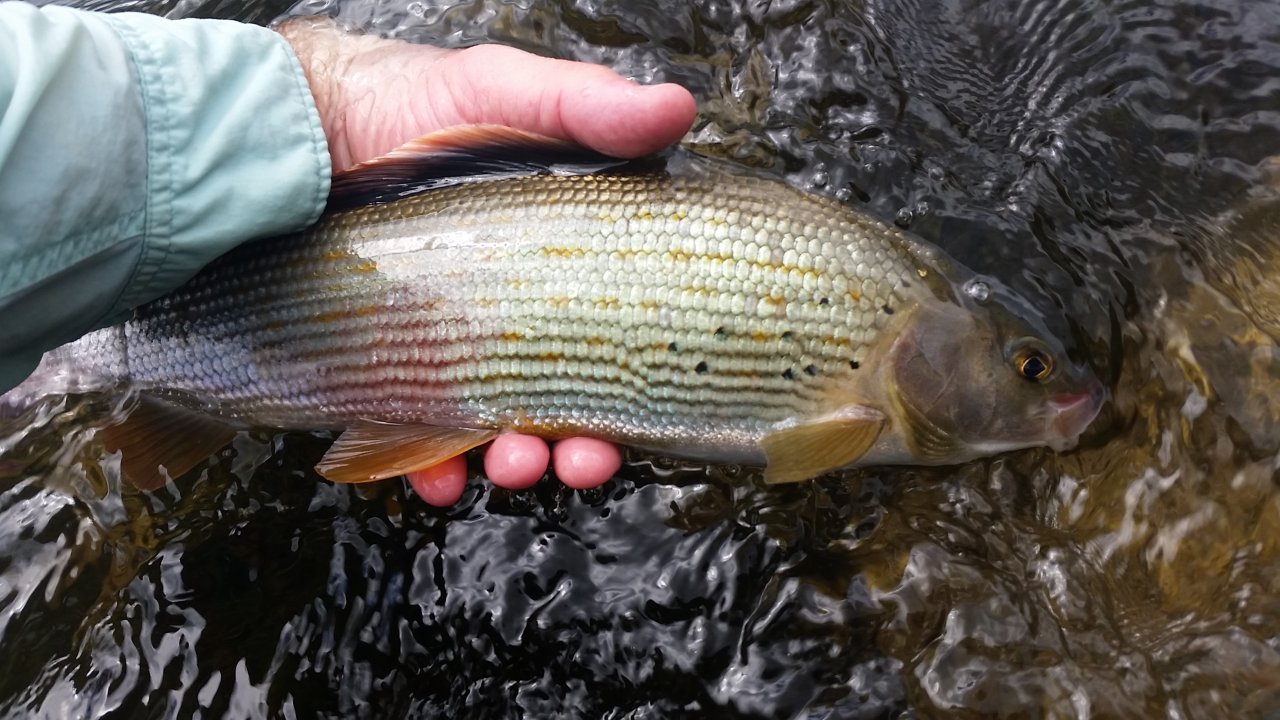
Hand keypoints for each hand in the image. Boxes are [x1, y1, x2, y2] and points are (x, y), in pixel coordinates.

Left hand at [277, 18, 690, 503]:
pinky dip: (432, 464)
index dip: (632, 384)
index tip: (638, 412)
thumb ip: (584, 105)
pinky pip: (416, 435)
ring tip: (513, 463)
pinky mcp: (389, 369)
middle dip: (579, 444)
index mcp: (558, 264)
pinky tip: (438, 476)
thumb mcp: (500, 92)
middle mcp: (513, 314)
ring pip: (496, 427)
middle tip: (577, 459)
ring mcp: (451, 346)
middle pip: (564, 398)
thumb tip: (678, 107)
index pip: (614, 336)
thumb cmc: (407, 104)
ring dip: (516, 459)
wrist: (292, 127)